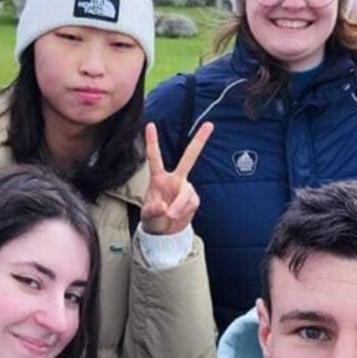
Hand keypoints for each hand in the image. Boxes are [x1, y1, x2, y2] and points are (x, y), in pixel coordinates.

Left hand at [140, 121, 212, 235]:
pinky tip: (177, 216)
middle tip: (209, 124)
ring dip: (179, 205)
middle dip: (200, 141)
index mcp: (158, 178)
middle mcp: (175, 179)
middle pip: (190, 157)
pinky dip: (183, 211)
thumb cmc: (153, 219)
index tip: (150, 125)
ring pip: (186, 192)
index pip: (155, 157)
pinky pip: (191, 204)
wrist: (165, 232)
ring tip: (170, 215)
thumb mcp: (147, 216)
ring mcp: (186, 188)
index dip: (152, 141)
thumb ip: (153, 210)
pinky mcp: (193, 200)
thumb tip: (164, 207)